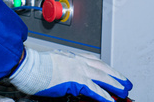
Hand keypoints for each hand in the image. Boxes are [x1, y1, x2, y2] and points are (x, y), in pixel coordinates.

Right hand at [8, 48, 131, 101]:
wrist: (28, 65)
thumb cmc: (35, 64)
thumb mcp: (52, 61)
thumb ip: (63, 66)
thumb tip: (67, 76)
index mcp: (71, 56)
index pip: (93, 60)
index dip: (104, 67)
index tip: (111, 71)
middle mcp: (76, 61)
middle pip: (101, 68)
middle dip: (115, 75)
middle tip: (124, 82)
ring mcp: (77, 70)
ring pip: (102, 77)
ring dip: (115, 84)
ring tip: (124, 91)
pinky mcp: (75, 81)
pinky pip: (94, 90)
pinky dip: (104, 95)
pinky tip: (111, 100)